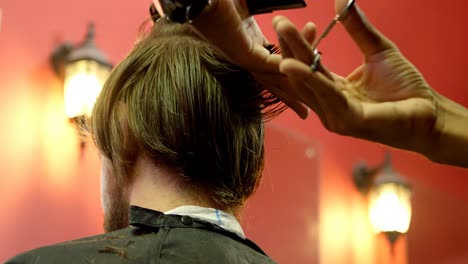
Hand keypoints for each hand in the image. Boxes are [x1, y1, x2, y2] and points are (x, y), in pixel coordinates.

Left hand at [188, 0, 308, 117]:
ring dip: (292, 91)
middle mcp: (245, 56)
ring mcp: (242, 57)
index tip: (304, 81)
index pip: (274, 66)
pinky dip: (285, 70)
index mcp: (248, 45)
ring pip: (273, 78)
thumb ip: (262, 10)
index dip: (291, 73)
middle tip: (305, 114)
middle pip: (273, 82)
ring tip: (306, 109)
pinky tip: (300, 76)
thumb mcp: (248, 6)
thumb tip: (276, 12)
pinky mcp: (242, 53)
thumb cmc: (221, 0)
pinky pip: (268, 65)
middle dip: (291, 97)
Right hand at [273, 1, 437, 154]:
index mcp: (332, 91)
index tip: (293, 23)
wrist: (429, 111)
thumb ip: (357, 29)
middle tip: (280, 22)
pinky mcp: (347, 120)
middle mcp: (328, 105)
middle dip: (288, 47)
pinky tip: (294, 64)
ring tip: (284, 32)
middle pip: (301, 75)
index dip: (298, 45)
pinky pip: (324, 95)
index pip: (307, 67)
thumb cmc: (404, 88)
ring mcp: (335, 116)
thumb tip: (341, 1)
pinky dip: (308, 78)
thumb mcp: (377, 50)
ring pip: (307, 84)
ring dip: (293, 57)